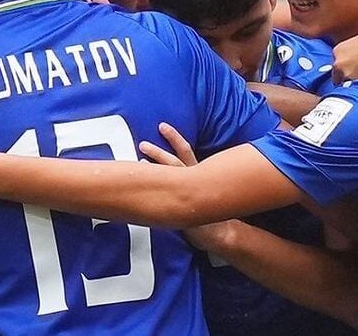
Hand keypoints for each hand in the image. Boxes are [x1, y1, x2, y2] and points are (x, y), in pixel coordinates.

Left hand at [139, 123, 235, 252]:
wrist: (219, 232)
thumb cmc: (211, 206)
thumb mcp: (204, 184)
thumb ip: (193, 172)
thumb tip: (176, 163)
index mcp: (197, 173)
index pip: (185, 150)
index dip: (173, 138)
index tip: (162, 125)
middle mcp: (192, 182)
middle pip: (173, 163)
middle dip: (157, 152)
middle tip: (142, 143)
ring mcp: (185, 197)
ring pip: (167, 180)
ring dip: (151, 171)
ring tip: (138, 163)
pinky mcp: (179, 213)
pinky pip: (162, 201)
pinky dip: (150, 193)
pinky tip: (139, 191)